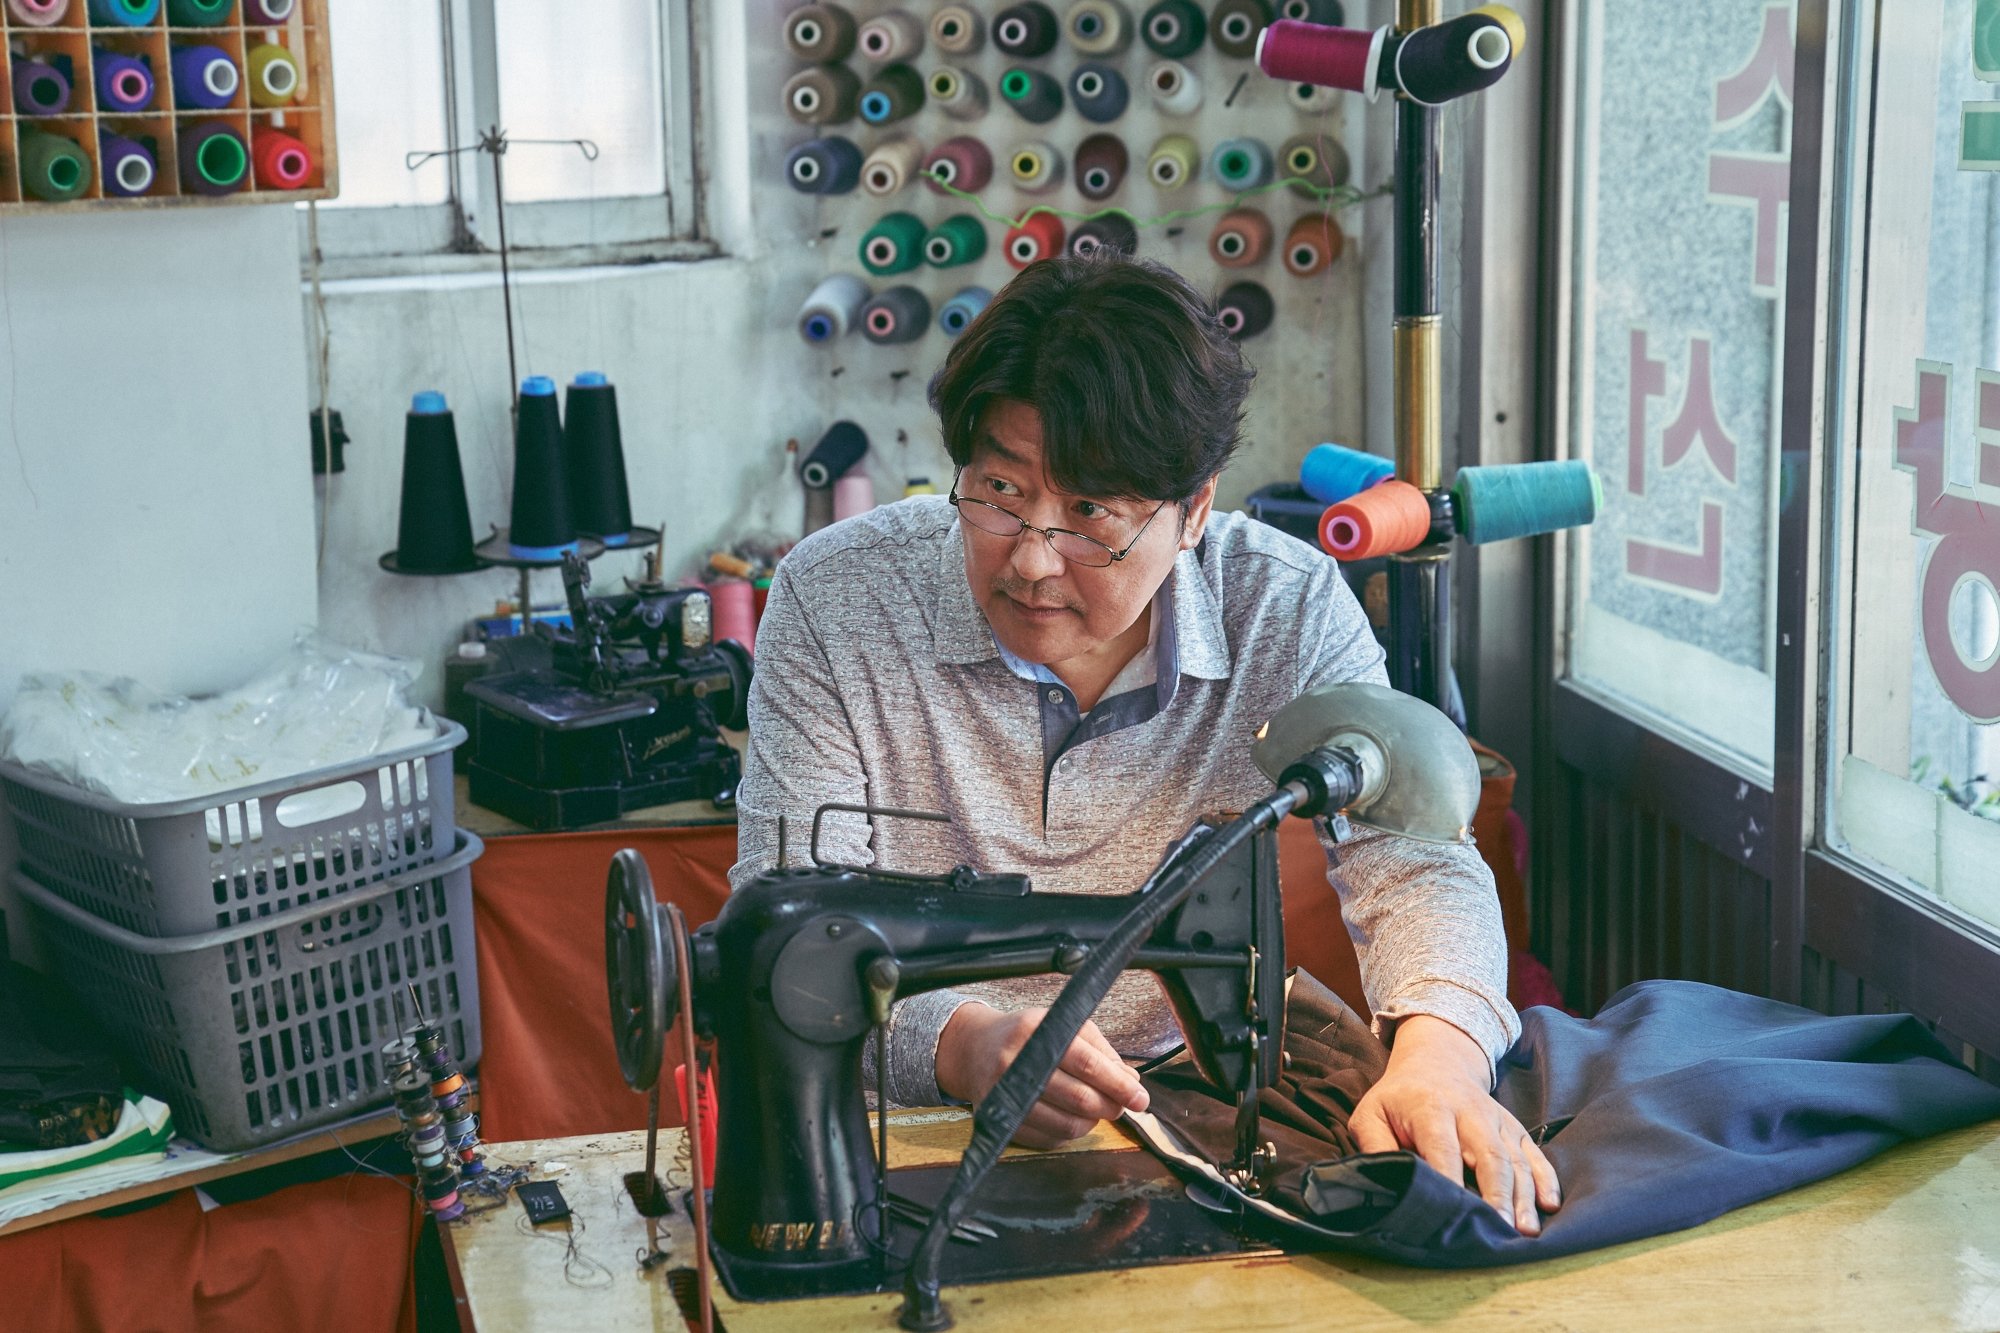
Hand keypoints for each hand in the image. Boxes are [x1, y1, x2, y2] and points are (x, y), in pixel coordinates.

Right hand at [935, 1003, 1149, 1149]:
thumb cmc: (1028, 1035)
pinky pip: (1049, 1139)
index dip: (1117, 1084)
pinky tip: (1072, 1117)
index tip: (1140, 1098)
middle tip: (1122, 1106)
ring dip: (1092, 1121)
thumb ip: (1100, 1051)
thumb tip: (1132, 1082)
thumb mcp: (1062, 1025)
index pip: (1086, 1063)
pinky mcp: (1000, 1122)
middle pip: (1078, 1098)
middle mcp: (1014, 1063)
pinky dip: (1070, 1132)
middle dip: (1110, 1106)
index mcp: (1034, 1032)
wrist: (975, 1049)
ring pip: (1066, 1124)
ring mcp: (1004, 1096)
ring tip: (1097, 1109)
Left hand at [1350, 1014, 1560, 1235]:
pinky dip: (1545, 1179)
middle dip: (1496, 1195)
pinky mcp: (1514, 1128)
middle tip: (1500, 1231)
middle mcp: (1471, 1112)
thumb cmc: (1398, 1099)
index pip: (1443, 1148)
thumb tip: (1383, 1182)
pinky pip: (1534, 1154)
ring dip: (1523, 1195)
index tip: (1454, 1214)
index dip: (1450, 1181)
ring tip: (1525, 1230)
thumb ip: (1375, 1146)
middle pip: (1489, 1154)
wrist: (1436, 1062)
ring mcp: (1497, 1120)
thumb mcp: (1371, 1114)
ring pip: (1516, 1159)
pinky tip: (1549, 1205)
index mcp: (1431, 1108)